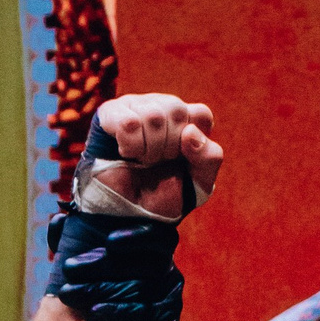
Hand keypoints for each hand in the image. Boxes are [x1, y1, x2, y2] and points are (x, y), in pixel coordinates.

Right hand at [88, 94, 223, 218]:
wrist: (128, 215)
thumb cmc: (163, 195)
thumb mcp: (198, 183)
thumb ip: (209, 158)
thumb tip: (190, 132)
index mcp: (185, 120)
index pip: (201, 114)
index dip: (194, 143)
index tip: (181, 160)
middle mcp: (161, 106)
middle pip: (177, 111)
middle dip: (169, 148)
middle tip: (157, 162)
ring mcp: (135, 106)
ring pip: (153, 115)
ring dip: (149, 149)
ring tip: (141, 159)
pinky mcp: (110, 113)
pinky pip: (128, 122)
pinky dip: (130, 146)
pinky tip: (126, 152)